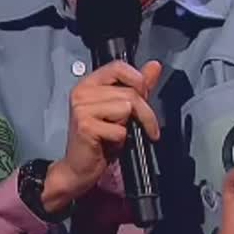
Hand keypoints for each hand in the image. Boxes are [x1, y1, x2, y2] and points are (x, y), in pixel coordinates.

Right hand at [43, 60, 162, 213]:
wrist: (79, 167)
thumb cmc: (99, 139)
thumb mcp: (121, 110)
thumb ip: (137, 87)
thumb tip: (154, 66)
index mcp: (89, 84)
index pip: (119, 67)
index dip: (137, 79)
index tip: (145, 95)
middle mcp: (82, 92)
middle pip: (129, 93)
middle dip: (144, 113)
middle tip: (143, 127)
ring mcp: (82, 109)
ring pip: (126, 108)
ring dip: (130, 127)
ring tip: (118, 134)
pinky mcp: (86, 126)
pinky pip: (120, 129)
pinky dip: (121, 140)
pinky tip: (109, 143)